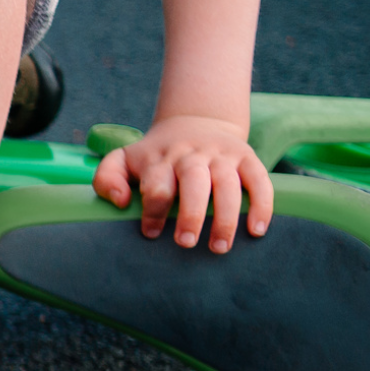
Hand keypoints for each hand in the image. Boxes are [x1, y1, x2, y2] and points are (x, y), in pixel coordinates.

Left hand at [93, 114, 272, 252]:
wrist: (194, 123)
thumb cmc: (154, 156)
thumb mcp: (123, 160)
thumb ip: (107, 178)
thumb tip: (119, 202)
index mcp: (160, 159)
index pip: (157, 185)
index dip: (154, 210)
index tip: (151, 233)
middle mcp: (191, 155)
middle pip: (193, 181)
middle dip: (190, 213)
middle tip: (186, 243)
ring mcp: (221, 156)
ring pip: (227, 184)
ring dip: (226, 216)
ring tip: (220, 247)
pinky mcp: (246, 158)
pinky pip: (260, 179)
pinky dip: (262, 203)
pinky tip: (258, 230)